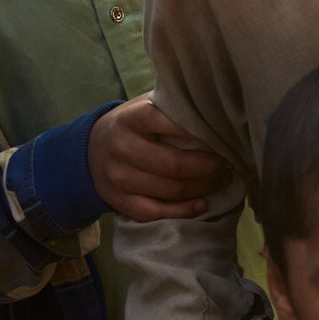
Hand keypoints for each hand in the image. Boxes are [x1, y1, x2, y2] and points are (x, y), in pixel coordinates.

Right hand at [88, 96, 232, 221]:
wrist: (90, 151)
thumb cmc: (133, 126)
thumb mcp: (146, 107)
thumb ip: (173, 108)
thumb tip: (218, 111)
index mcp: (131, 119)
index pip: (167, 122)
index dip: (200, 131)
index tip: (224, 136)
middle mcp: (122, 148)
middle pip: (175, 164)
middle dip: (210, 167)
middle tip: (228, 164)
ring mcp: (118, 178)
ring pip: (170, 190)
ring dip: (203, 188)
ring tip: (222, 180)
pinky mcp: (119, 202)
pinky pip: (156, 212)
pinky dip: (183, 211)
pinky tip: (201, 205)